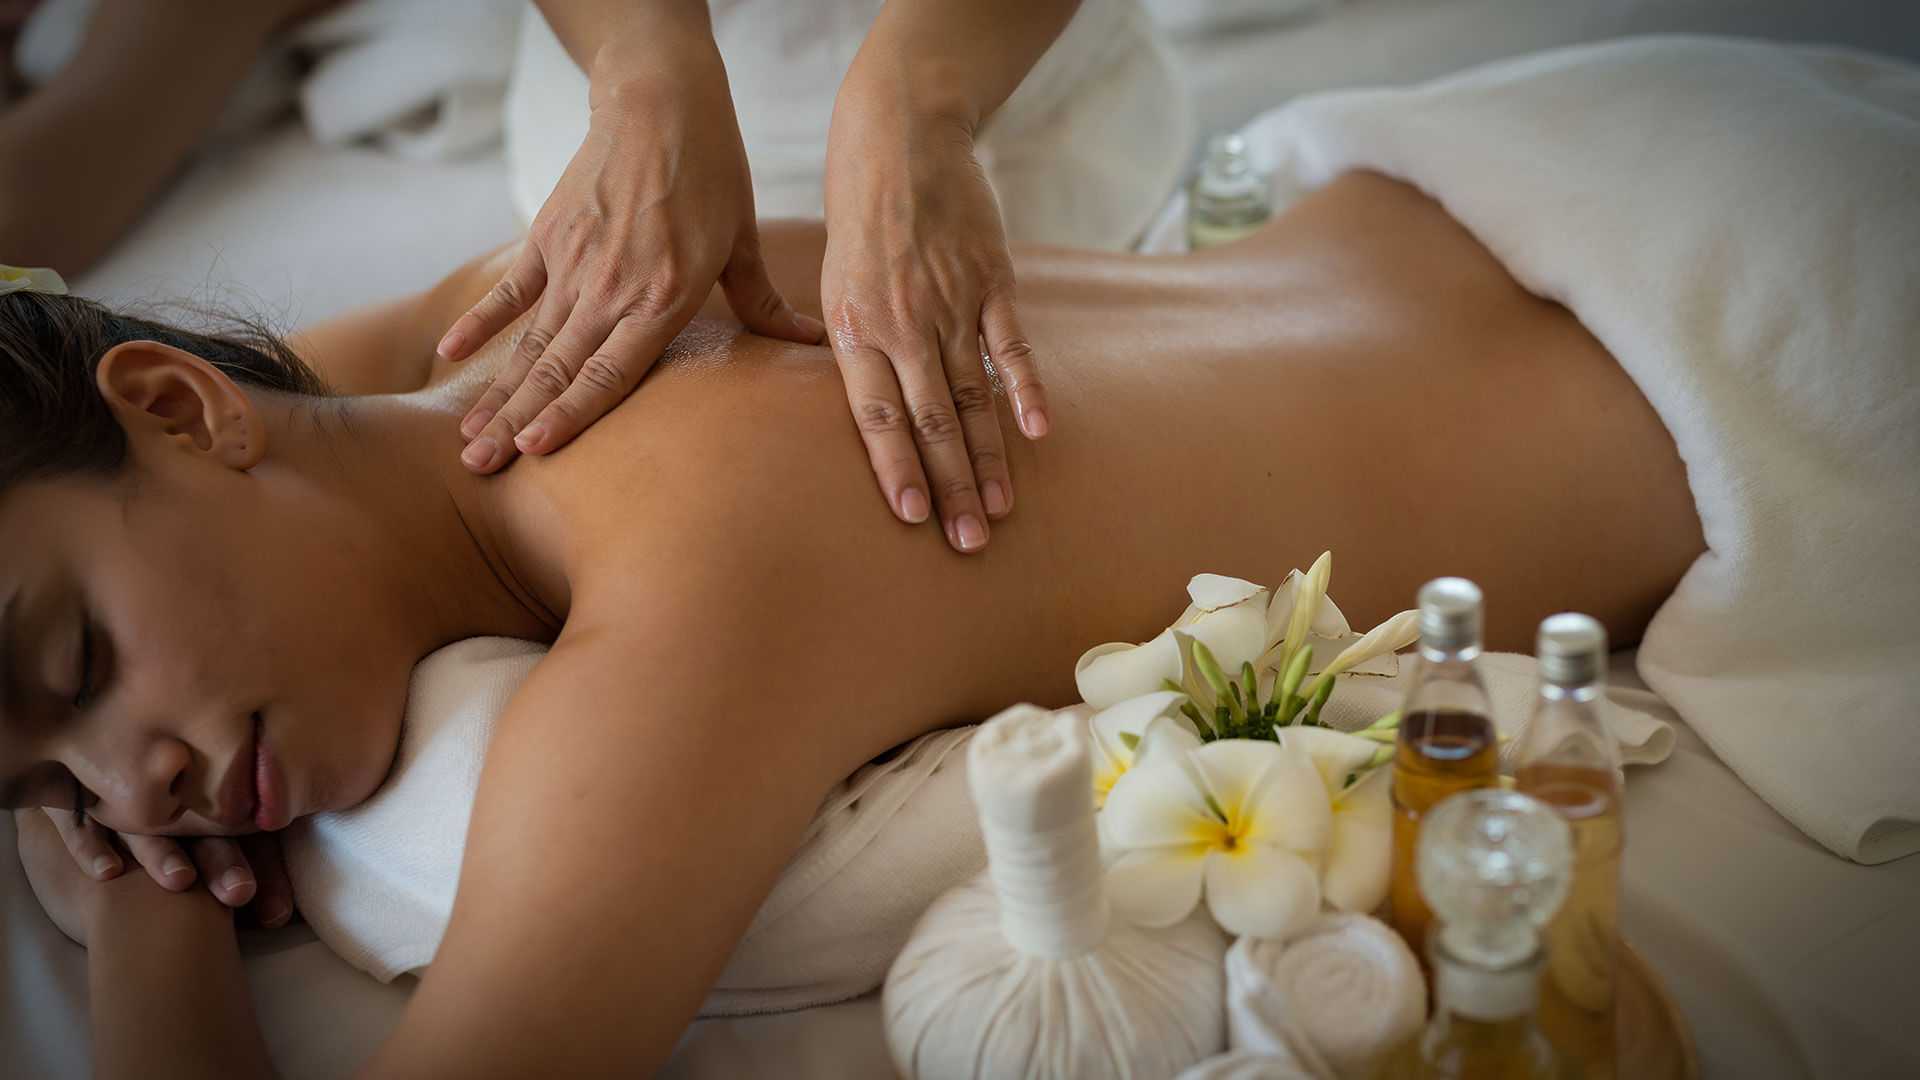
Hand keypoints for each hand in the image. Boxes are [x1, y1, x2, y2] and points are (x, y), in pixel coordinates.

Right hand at [29, 808, 293, 936]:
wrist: (94, 765)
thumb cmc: (169, 818)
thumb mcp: (210, 837)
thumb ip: (251, 866)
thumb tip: (285, 917)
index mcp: (212, 806)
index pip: (244, 838)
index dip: (263, 870)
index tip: (278, 913)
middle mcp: (170, 804)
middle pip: (200, 830)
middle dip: (221, 862)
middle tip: (240, 892)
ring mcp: (121, 802)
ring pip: (142, 828)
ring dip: (161, 853)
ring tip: (180, 880)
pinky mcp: (76, 802)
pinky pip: (78, 821)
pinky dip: (91, 844)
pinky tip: (108, 871)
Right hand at [439, 40, 822, 474]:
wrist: (659, 102)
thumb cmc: (713, 173)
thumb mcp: (743, 242)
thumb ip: (763, 304)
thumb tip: (813, 342)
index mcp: (663, 297)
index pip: (610, 371)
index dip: (571, 413)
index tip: (534, 449)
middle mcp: (611, 288)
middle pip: (557, 368)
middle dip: (515, 421)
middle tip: (480, 466)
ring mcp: (573, 264)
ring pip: (529, 342)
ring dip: (497, 391)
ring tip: (468, 438)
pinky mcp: (549, 238)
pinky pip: (510, 291)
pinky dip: (480, 323)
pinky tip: (452, 356)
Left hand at [821, 99, 1049, 553]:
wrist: (900, 141)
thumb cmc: (860, 220)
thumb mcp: (833, 283)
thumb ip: (852, 349)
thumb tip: (865, 413)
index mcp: (856, 329)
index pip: (878, 416)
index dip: (897, 469)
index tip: (915, 518)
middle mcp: (904, 324)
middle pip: (930, 421)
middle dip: (950, 487)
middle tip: (968, 542)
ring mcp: (951, 304)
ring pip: (973, 396)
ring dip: (988, 457)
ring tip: (1001, 509)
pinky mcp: (992, 281)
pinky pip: (1012, 345)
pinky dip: (1026, 388)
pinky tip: (1038, 430)